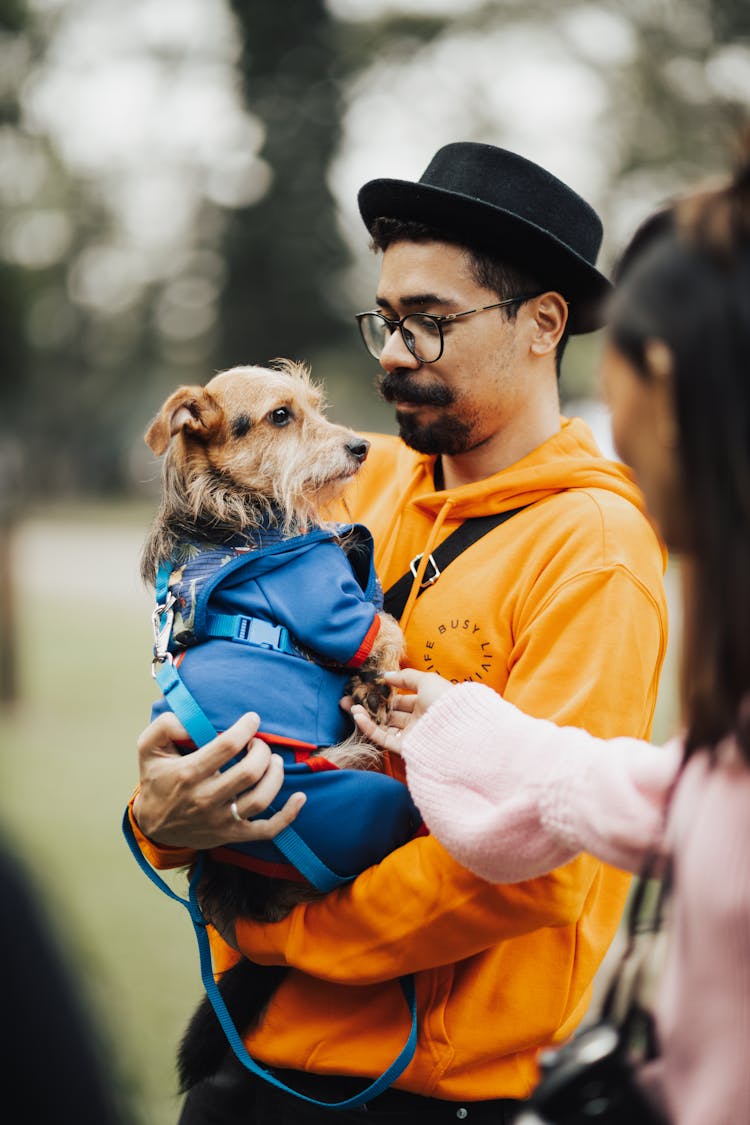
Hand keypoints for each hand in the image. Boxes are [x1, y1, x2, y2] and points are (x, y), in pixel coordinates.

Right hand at [132, 711, 304, 848]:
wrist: (152, 826)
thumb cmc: (156, 779)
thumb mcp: (148, 748)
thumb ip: (165, 725)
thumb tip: (190, 720)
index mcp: (188, 774)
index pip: (227, 746)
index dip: (246, 728)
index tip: (252, 719)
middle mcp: (206, 799)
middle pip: (249, 772)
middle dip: (262, 751)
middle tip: (258, 744)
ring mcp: (221, 820)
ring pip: (261, 799)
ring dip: (275, 775)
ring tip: (273, 761)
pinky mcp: (232, 835)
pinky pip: (267, 830)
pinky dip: (288, 816)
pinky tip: (300, 797)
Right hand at [350, 668, 453, 753]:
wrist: (458, 728)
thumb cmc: (445, 700)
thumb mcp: (427, 681)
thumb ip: (405, 677)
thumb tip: (385, 676)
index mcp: (426, 704)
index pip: (401, 700)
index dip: (384, 693)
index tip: (366, 687)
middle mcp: (418, 721)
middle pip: (390, 713)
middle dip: (370, 706)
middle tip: (349, 697)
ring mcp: (411, 735)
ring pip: (384, 726)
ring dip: (366, 716)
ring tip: (349, 705)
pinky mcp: (405, 748)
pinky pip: (383, 738)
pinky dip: (368, 727)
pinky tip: (357, 715)